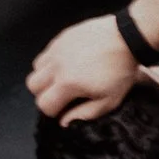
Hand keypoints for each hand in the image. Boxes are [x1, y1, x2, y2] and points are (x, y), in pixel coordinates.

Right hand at [26, 15, 140, 120]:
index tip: (65, 110)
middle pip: (32, 85)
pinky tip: (69, 65)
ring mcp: (58, 47)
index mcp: (68, 82)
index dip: (52, 112)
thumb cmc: (120, 71)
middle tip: (61, 96)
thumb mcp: (108, 101)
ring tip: (63, 79)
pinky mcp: (62, 37)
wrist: (126, 38)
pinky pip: (46, 52)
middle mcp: (57, 64)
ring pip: (36, 67)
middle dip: (44, 94)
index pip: (44, 104)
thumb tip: (63, 122)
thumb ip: (83, 114)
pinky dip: (51, 62)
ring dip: (45, 77)